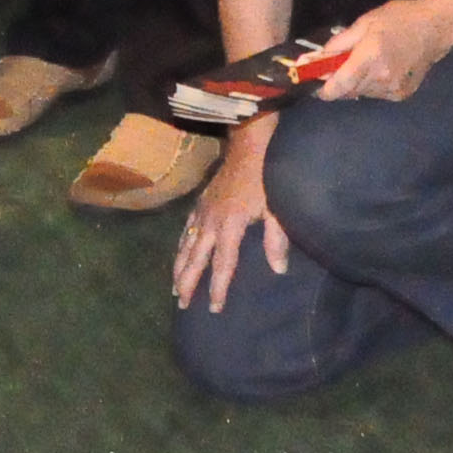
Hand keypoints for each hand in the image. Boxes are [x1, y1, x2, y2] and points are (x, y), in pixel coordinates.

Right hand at [170, 121, 288, 313]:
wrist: (250, 144)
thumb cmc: (266, 175)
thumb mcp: (276, 207)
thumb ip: (276, 239)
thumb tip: (278, 270)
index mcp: (230, 225)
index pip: (222, 264)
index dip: (217, 288)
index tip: (213, 308)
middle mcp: (210, 221)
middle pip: (196, 258)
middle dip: (188, 282)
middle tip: (182, 304)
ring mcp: (203, 210)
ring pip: (185, 244)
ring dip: (179, 267)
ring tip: (174, 288)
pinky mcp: (201, 201)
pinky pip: (186, 228)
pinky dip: (180, 245)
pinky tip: (179, 253)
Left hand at [308, 0, 452, 103]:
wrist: (435, 28)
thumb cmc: (398, 19)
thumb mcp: (364, 23)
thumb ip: (340, 43)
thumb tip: (318, 58)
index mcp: (370, 57)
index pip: (340, 85)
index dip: (324, 90)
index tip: (316, 86)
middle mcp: (381, 78)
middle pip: (349, 91)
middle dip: (340, 82)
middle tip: (340, 66)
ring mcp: (393, 89)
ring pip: (362, 93)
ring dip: (356, 83)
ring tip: (366, 62)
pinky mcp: (402, 95)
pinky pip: (376, 94)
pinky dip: (371, 85)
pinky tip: (380, 69)